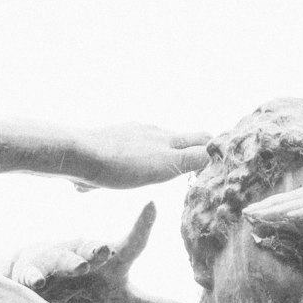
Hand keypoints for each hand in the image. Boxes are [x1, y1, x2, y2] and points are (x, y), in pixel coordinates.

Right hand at [8, 202, 191, 302]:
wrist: (44, 283)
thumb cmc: (91, 288)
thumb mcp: (124, 301)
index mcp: (108, 259)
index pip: (130, 244)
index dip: (142, 226)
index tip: (153, 205)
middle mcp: (83, 254)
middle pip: (91, 249)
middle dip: (96, 249)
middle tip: (105, 249)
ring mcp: (55, 262)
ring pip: (61, 259)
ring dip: (69, 262)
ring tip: (79, 266)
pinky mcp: (31, 273)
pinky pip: (29, 275)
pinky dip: (32, 277)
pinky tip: (35, 283)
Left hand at [76, 123, 210, 188]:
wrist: (79, 154)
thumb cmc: (121, 165)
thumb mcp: (164, 165)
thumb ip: (190, 159)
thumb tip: (216, 153)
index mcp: (166, 139)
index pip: (200, 140)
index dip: (214, 147)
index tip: (223, 158)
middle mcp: (151, 132)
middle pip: (179, 139)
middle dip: (194, 148)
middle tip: (203, 162)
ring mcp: (130, 134)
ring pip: (155, 142)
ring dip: (166, 152)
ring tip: (168, 167)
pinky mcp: (111, 142)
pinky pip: (131, 148)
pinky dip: (139, 157)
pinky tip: (130, 170)